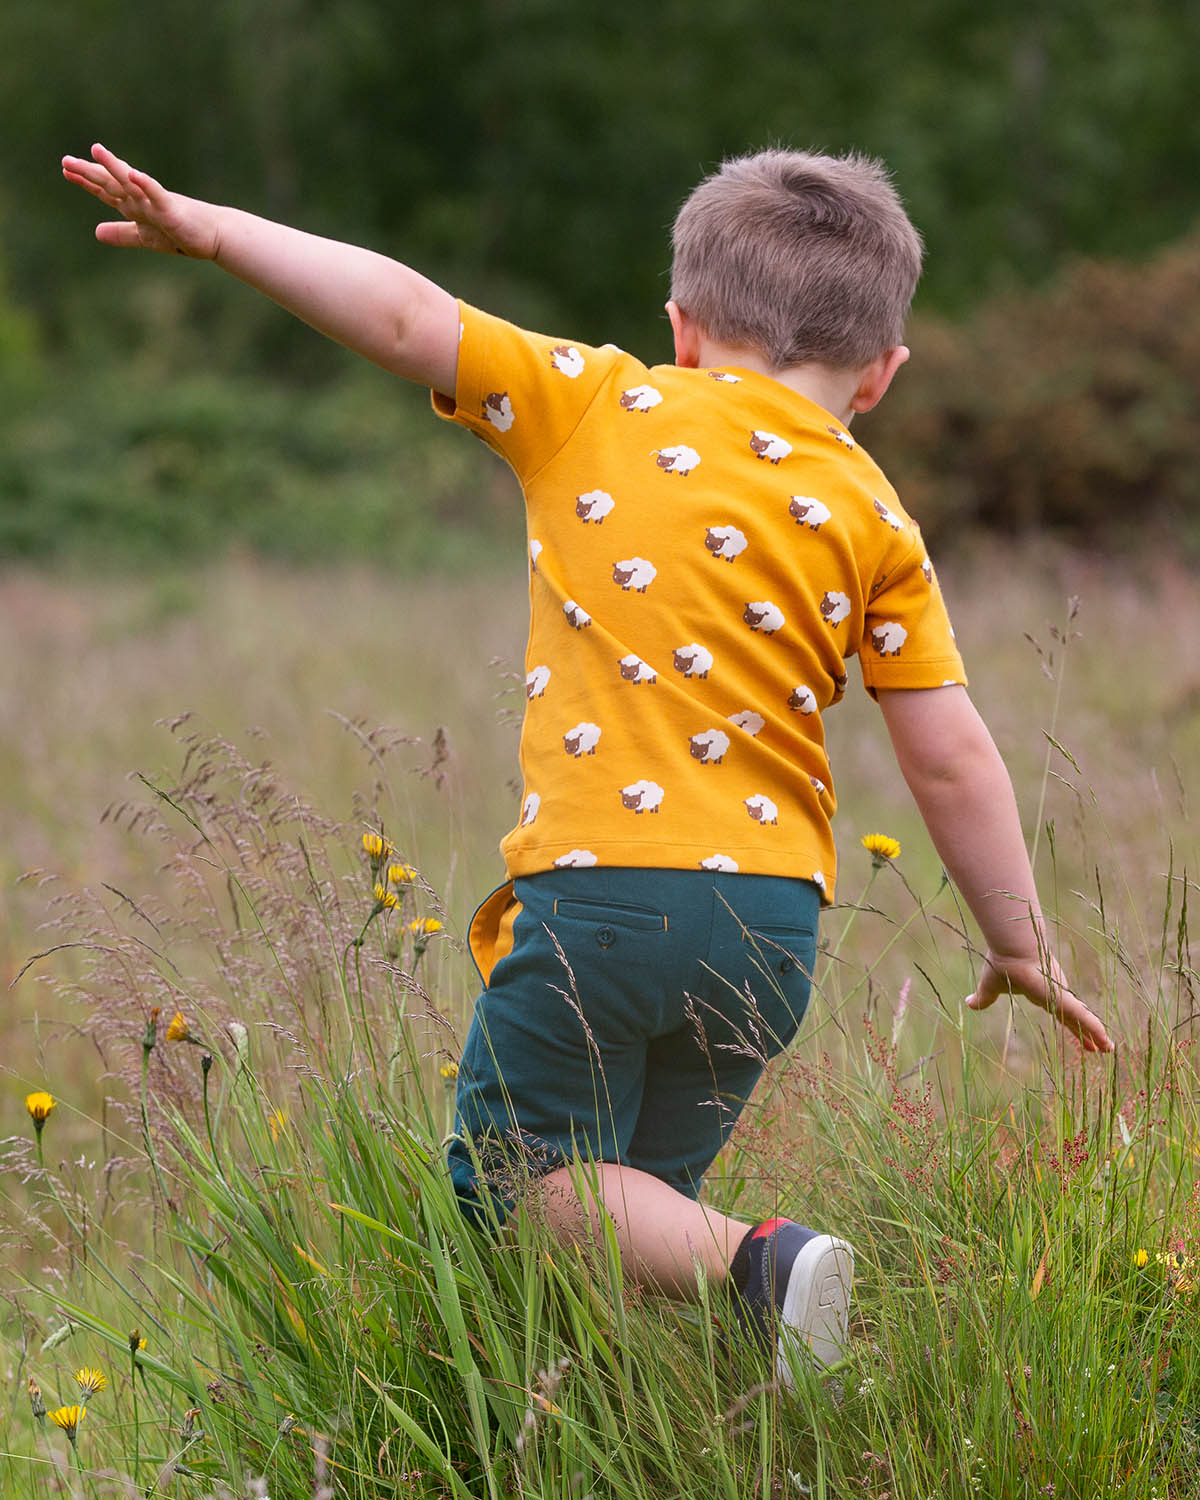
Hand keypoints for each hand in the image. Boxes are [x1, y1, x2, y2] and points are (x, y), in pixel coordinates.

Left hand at [62, 144, 219, 259]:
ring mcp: (156, 202)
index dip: (87, 181)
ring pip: (131, 182)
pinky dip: (145, 184)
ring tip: (96, 150)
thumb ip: (122, 233)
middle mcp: (142, 198)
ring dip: (114, 167)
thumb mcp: (145, 237)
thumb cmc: (181, 234)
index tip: (66, 169)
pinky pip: (156, 194)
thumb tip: (96, 232)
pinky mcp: (172, 209)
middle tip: (66, 161)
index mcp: (135, 205)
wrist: (213, 236)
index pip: (107, 190)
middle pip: (112, 183)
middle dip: (90, 173)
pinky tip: (133, 173)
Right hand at [966, 951, 1113, 1052]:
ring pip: (1084, 1021)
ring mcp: (1063, 997)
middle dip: (1087, 1034)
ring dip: (1097, 1036)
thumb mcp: (990, 987)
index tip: (1080, 1038)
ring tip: (1109, 1049)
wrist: (1011, 950)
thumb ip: (983, 998)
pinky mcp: (1065, 998)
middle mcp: (1056, 996)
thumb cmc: (1002, 964)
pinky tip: (1105, 1042)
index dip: (1070, 1027)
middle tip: (1100, 1048)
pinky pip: (1085, 1018)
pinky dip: (1096, 1030)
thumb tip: (968, 1003)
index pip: (1061, 1014)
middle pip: (1075, 1020)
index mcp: (1042, 994)